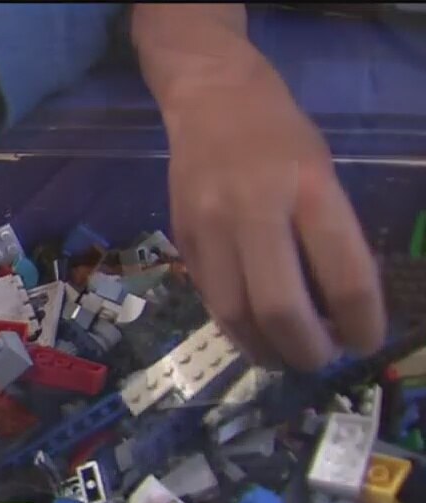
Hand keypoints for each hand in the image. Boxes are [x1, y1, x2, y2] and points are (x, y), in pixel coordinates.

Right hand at [162, 48, 384, 369]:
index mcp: (310, 190)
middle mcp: (256, 211)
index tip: (364, 342)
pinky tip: (252, 333)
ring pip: (236, 316)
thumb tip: (335, 309)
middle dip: (307, 351)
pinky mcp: (183, 239)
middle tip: (321, 360)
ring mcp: (211, 227)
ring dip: (266, 350)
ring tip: (285, 357)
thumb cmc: (281, 135)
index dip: (360, 324)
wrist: (210, 99)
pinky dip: (236, 328)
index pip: (345, 277)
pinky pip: (211, 299)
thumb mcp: (324, 173)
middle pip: (280, 309)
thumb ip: (328, 237)